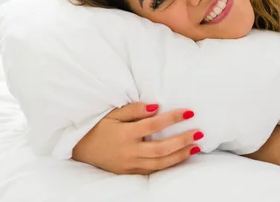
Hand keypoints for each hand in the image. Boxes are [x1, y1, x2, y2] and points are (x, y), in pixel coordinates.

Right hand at [72, 103, 201, 174]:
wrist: (80, 147)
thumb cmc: (99, 126)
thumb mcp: (113, 113)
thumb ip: (134, 110)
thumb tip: (156, 107)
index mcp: (124, 134)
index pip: (153, 125)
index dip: (172, 119)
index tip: (189, 112)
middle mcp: (128, 152)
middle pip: (160, 149)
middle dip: (182, 141)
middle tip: (199, 132)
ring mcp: (129, 164)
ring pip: (159, 163)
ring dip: (180, 155)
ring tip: (196, 146)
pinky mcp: (129, 172)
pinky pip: (153, 171)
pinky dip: (169, 164)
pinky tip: (181, 157)